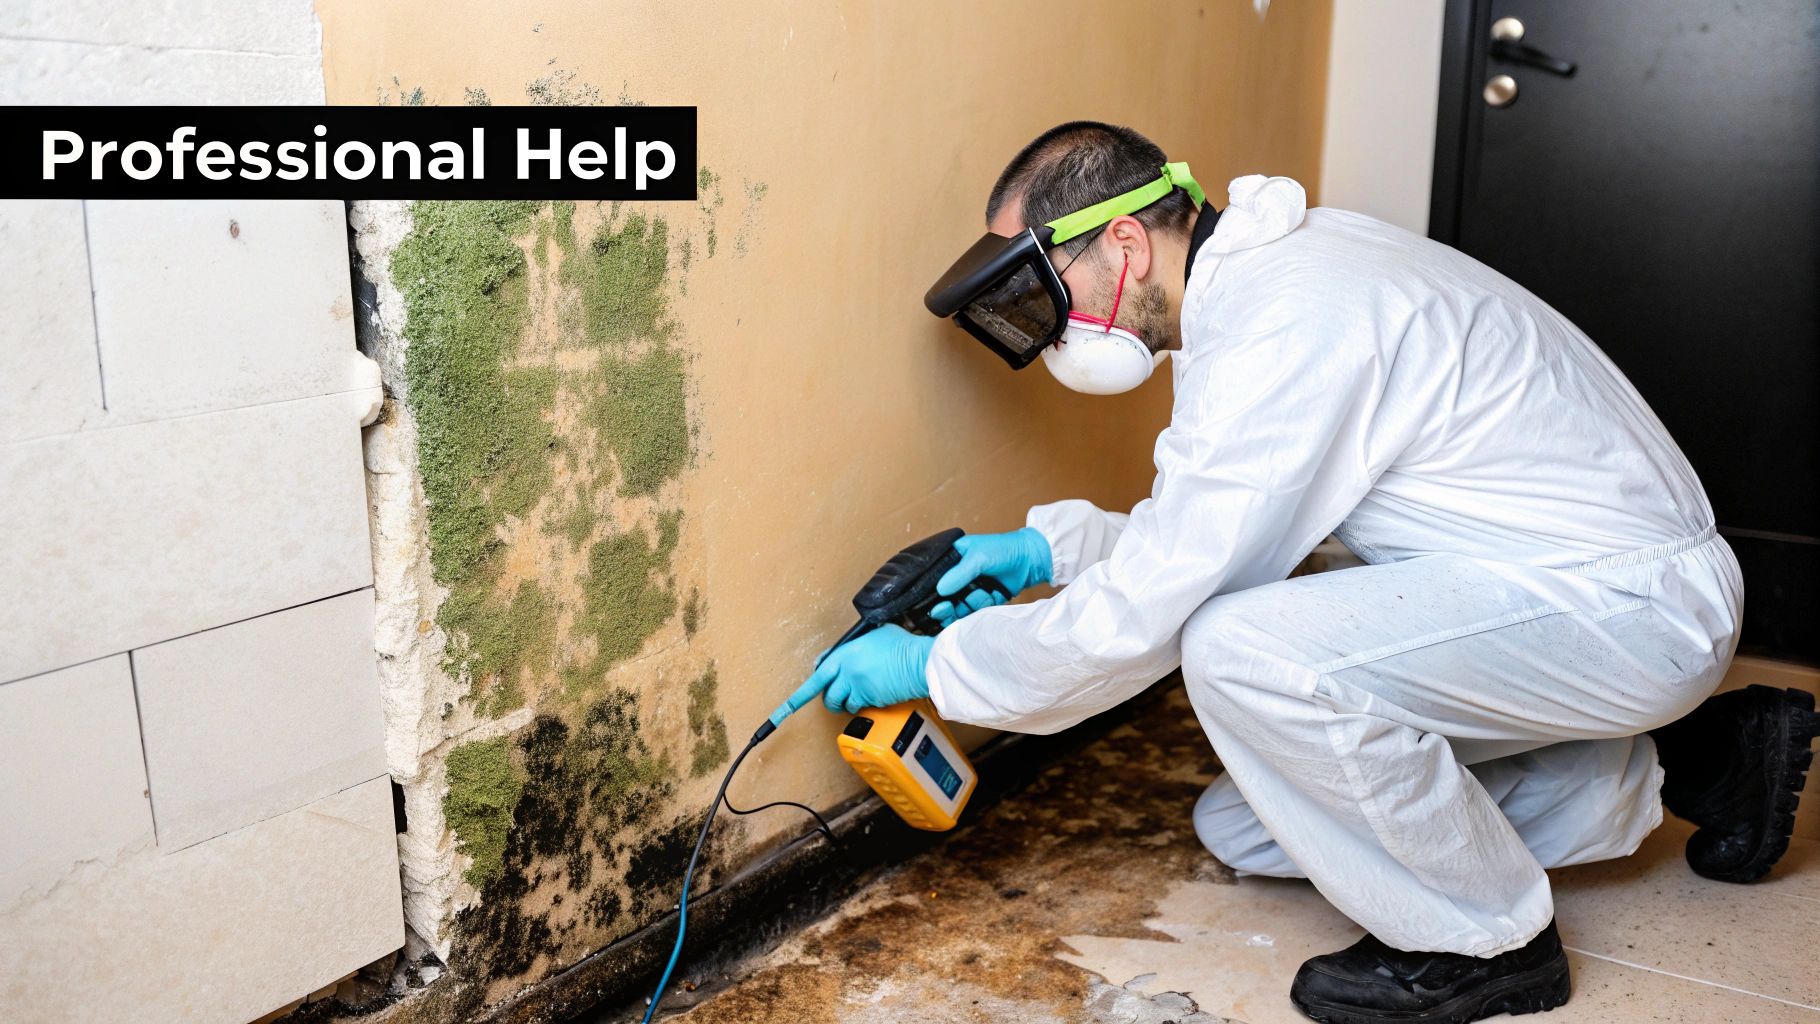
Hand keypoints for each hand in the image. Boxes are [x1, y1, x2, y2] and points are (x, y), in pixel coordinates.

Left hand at [777, 624, 934, 715]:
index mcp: (844, 654)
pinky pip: (859, 707)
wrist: (918, 662)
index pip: (818, 672)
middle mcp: (847, 672)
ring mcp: (858, 688)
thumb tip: (860, 646)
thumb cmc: (902, 645)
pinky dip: (862, 706)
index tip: (793, 702)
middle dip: (828, 699)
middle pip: (826, 694)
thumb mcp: (876, 634)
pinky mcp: (870, 700)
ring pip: (841, 704)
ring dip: (845, 704)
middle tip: (834, 700)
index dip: (805, 689)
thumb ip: (861, 643)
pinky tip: (873, 697)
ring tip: (855, 699)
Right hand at [930, 527, 1053, 625]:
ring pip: (960, 607)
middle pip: (945, 597)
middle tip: (946, 608)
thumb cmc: (1004, 549)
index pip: (935, 578)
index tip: (934, 601)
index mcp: (953, 559)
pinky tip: (992, 595)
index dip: (933, 591)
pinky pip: (975, 611)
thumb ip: (958, 574)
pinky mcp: (983, 600)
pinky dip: (982, 606)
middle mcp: (960, 575)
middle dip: (947, 605)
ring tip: (983, 593)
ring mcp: (971, 588)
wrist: (1031, 559)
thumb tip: (940, 590)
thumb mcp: (978, 557)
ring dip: (970, 603)